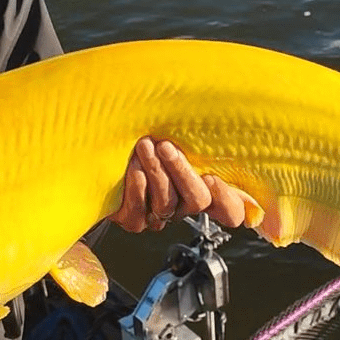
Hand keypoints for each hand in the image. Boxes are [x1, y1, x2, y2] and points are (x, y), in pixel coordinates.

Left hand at [110, 137, 246, 232]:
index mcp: (205, 187)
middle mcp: (184, 206)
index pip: (231, 209)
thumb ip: (199, 139)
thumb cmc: (152, 138)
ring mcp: (160, 215)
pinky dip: (136, 187)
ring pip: (166, 205)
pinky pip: (138, 213)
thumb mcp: (179, 135)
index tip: (211, 177)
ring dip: (156, 172)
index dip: (226, 199)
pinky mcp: (134, 220)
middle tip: (166, 146)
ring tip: (145, 146)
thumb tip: (230, 119)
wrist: (108, 150)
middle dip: (182, 172)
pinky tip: (133, 166)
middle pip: (198, 200)